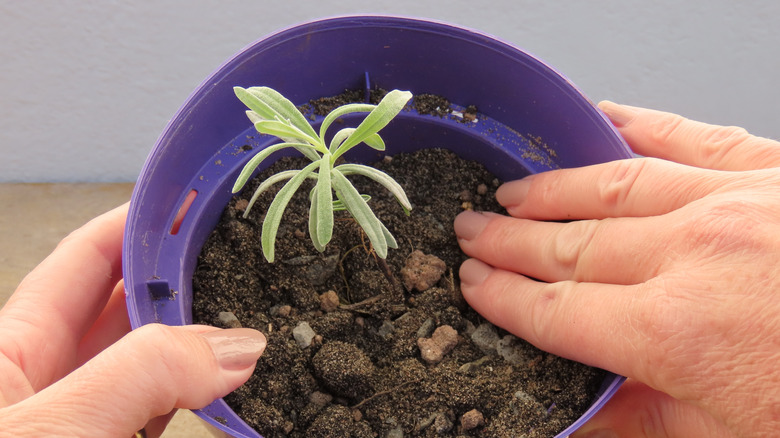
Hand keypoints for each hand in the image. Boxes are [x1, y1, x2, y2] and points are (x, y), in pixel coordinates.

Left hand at [0, 203, 266, 436]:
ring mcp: (84, 418)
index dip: (140, 222)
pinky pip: (162, 408)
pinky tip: (224, 397)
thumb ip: (142, 375)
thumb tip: (236, 345)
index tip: (194, 200)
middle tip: (239, 262)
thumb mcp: (56, 426)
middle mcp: (50, 377)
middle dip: (183, 282)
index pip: (88, 257)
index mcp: (13, 346)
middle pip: (128, 305)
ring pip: (152, 363)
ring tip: (245, 334)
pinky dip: (196, 398)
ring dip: (199, 347)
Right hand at [454, 102, 779, 437]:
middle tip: (468, 231)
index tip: (471, 285)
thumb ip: (646, 425)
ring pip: (612, 186)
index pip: (556, 310)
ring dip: (551, 189)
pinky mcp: (776, 171)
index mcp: (678, 334)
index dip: (503, 297)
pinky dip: (638, 124)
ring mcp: (736, 202)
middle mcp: (694, 256)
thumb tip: (578, 421)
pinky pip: (690, 136)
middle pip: (568, 244)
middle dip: (507, 240)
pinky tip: (601, 117)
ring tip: (511, 191)